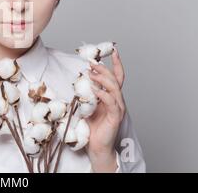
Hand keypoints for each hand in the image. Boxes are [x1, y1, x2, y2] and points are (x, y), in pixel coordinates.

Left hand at [85, 47, 125, 171]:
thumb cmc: (91, 127)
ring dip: (102, 78)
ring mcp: (118, 108)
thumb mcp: (86, 105)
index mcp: (111, 97)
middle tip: (92, 62)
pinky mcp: (115, 117)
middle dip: (104, 69)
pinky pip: (111, 102)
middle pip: (115, 80)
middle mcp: (117, 101)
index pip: (117, 77)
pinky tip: (95, 89)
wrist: (96, 146)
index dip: (116, 63)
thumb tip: (79, 79)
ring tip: (91, 73)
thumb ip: (86, 93)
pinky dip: (103, 94)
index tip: (113, 50)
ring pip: (114, 89)